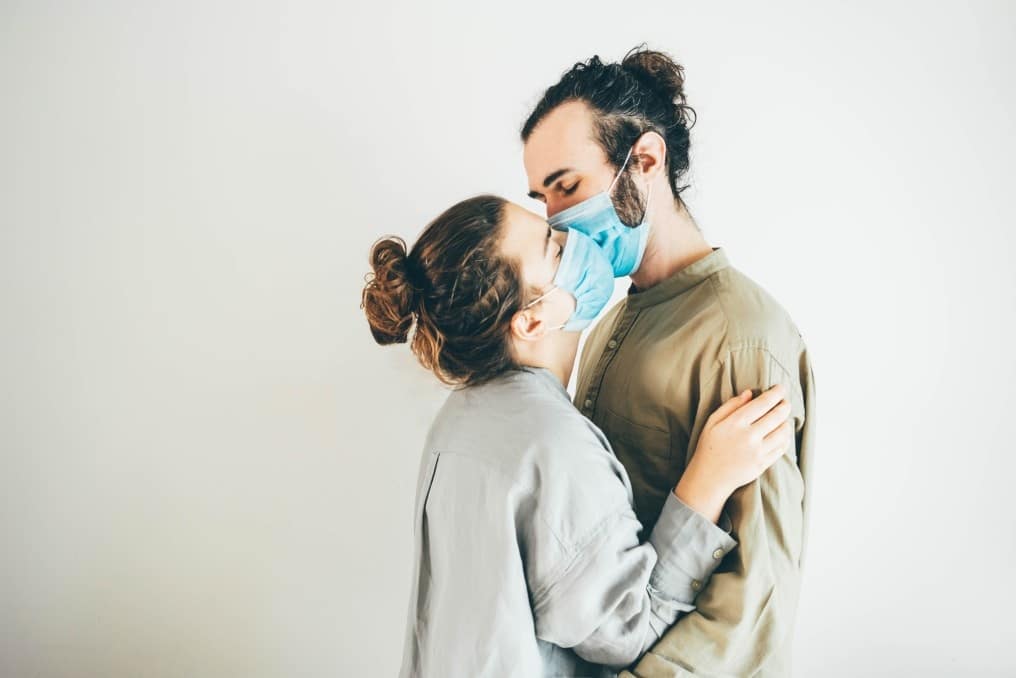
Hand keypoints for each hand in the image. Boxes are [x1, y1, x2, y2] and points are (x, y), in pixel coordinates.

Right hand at [674, 384, 793, 522]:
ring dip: (786, 422)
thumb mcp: (712, 422)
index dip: (775, 393)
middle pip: (776, 416)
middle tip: (785, 402)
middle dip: (784, 405)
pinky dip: (785, 438)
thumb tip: (750, 393)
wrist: (709, 478)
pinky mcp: (763, 464)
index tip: (780, 388)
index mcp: (735, 423)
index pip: (762, 404)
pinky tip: (782, 434)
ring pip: (782, 432)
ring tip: (784, 418)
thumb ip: (731, 405)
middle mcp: (749, 437)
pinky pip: (781, 448)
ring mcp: (757, 452)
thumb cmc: (709, 447)